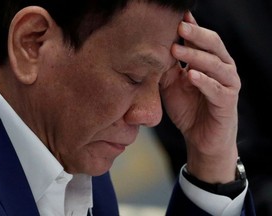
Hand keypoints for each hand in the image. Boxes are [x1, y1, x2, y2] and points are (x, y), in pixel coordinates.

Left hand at [160, 12, 239, 182]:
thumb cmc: (187, 110)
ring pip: (216, 64)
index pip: (201, 40)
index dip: (191, 27)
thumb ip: (168, 68)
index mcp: (208, 62)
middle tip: (179, 25)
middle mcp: (221, 69)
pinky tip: (191, 75)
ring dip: (196, 56)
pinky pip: (217, 89)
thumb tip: (156, 48)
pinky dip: (204, 81)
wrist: (200, 139)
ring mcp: (227, 84)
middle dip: (195, 34)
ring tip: (177, 48)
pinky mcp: (228, 102)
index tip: (177, 16)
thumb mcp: (172, 86)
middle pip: (213, 45)